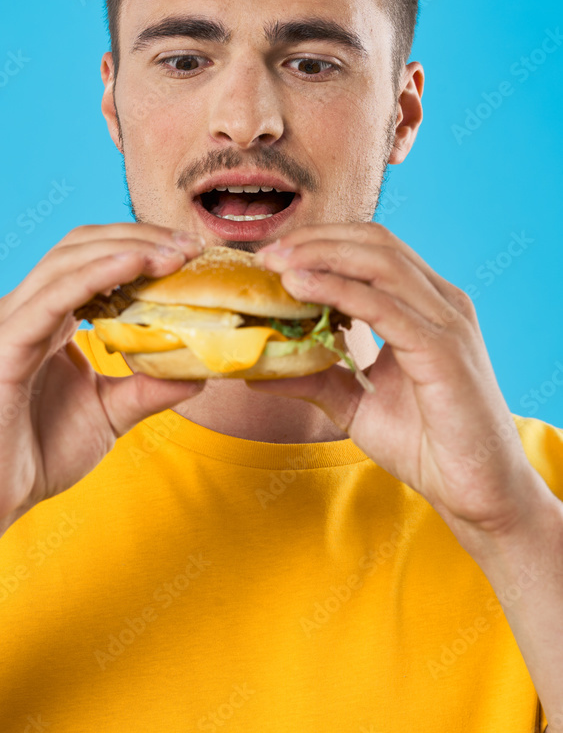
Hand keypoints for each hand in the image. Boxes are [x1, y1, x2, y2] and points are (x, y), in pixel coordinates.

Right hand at [0, 225, 206, 539]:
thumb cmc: (39, 453)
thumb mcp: (110, 413)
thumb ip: (149, 388)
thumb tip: (200, 373)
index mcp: (49, 316)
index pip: (95, 258)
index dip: (143, 247)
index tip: (192, 254)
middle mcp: (28, 308)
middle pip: (84, 246)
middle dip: (141, 237)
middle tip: (192, 247)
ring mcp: (12, 322)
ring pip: (70, 260)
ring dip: (128, 248)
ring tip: (175, 253)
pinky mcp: (4, 344)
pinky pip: (54, 295)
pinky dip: (96, 273)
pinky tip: (134, 265)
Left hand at [253, 223, 538, 540]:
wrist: (473, 491)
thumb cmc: (425, 444)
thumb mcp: (355, 403)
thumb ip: (314, 377)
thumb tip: (259, 367)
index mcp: (426, 306)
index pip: (372, 249)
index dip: (321, 243)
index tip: (273, 257)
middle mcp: (441, 303)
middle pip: (375, 242)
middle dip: (316, 241)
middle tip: (266, 256)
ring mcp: (446, 322)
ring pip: (380, 263)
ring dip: (321, 256)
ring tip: (276, 265)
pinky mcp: (442, 350)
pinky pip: (384, 307)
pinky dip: (337, 290)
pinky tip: (301, 288)